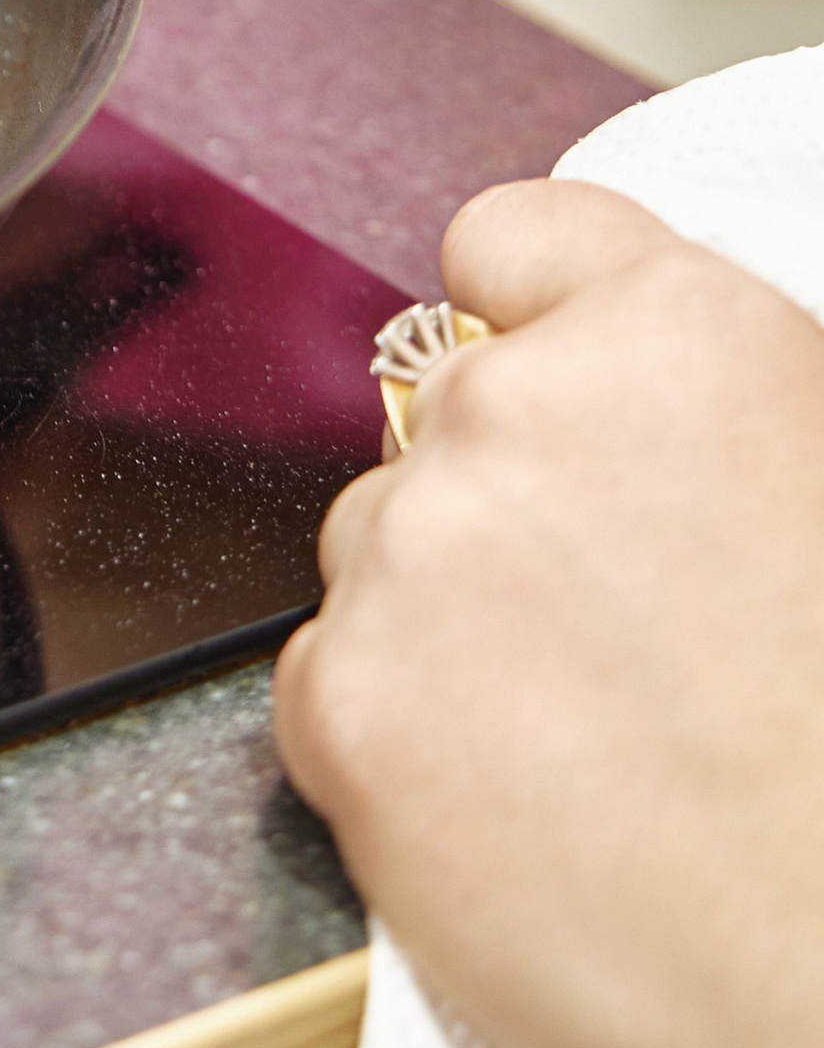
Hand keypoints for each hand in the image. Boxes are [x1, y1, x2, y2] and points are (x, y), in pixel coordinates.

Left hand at [274, 179, 823, 1047]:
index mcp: (678, 344)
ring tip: (589, 740)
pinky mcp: (339, 697)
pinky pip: (330, 680)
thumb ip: (718, 420)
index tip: (540, 358)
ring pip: (380, 550)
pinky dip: (396, 740)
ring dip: (445, 620)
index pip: (519, 238)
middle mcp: (516, 415)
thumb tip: (656, 421)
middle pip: (443, 424)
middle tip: (620, 632)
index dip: (533, 310)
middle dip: (504, 508)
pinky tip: (519, 810)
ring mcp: (411, 553)